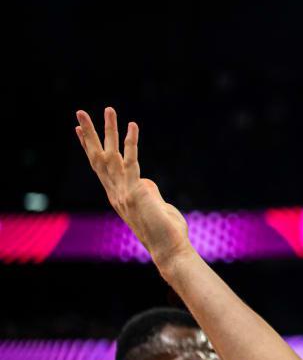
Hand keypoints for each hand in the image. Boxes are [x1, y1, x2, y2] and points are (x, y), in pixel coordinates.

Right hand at [75, 107, 191, 264]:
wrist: (168, 250)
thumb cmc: (166, 231)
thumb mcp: (154, 207)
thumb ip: (147, 192)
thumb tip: (145, 181)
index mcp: (117, 195)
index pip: (99, 167)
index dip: (88, 147)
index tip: (77, 129)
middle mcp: (115, 192)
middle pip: (97, 157)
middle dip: (88, 134)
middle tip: (80, 112)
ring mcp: (123, 192)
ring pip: (111, 155)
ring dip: (109, 130)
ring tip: (107, 109)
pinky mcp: (137, 192)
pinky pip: (133, 162)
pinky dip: (132, 143)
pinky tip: (132, 125)